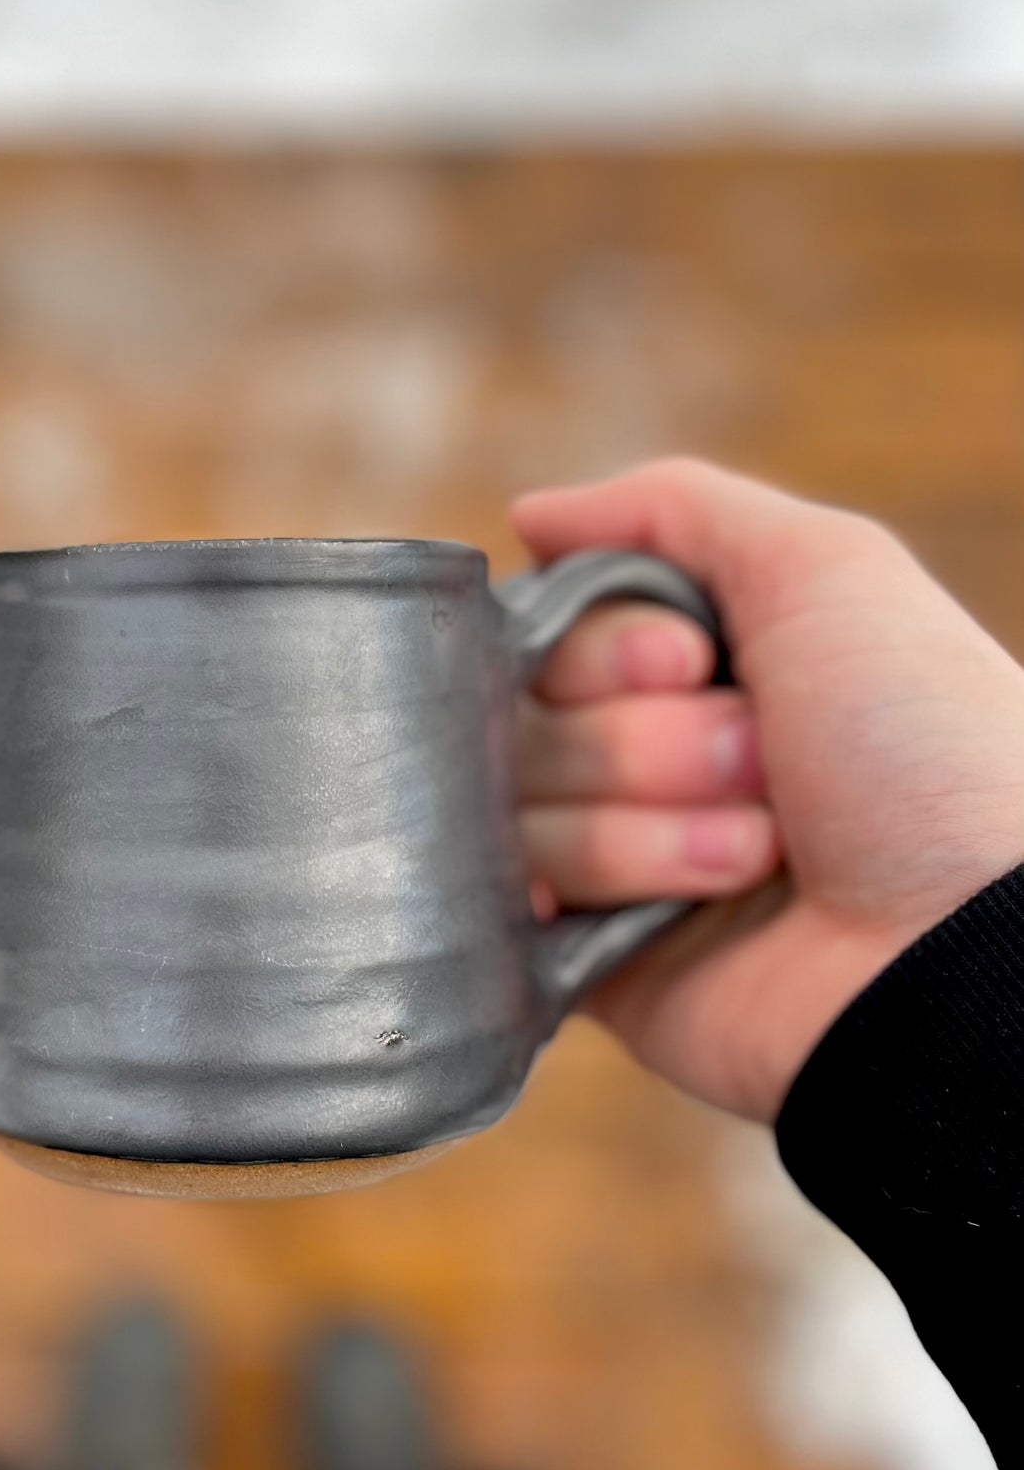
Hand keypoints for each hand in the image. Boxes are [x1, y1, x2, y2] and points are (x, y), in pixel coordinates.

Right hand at [512, 459, 1023, 1122]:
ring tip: (759, 857)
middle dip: (640, 737)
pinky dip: (598, 888)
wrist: (950, 945)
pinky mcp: (594, 962)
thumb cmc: (922, 750)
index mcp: (705, 668)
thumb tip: (528, 518)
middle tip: (757, 763)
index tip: (690, 661)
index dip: (605, 643)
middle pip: (528, 713)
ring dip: (647, 823)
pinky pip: (519, 898)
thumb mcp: (824, 569)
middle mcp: (651, 757)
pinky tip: (654, 911)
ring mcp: (619, 862)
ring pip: (520, 804)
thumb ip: (671, 508)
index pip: (556, 627)